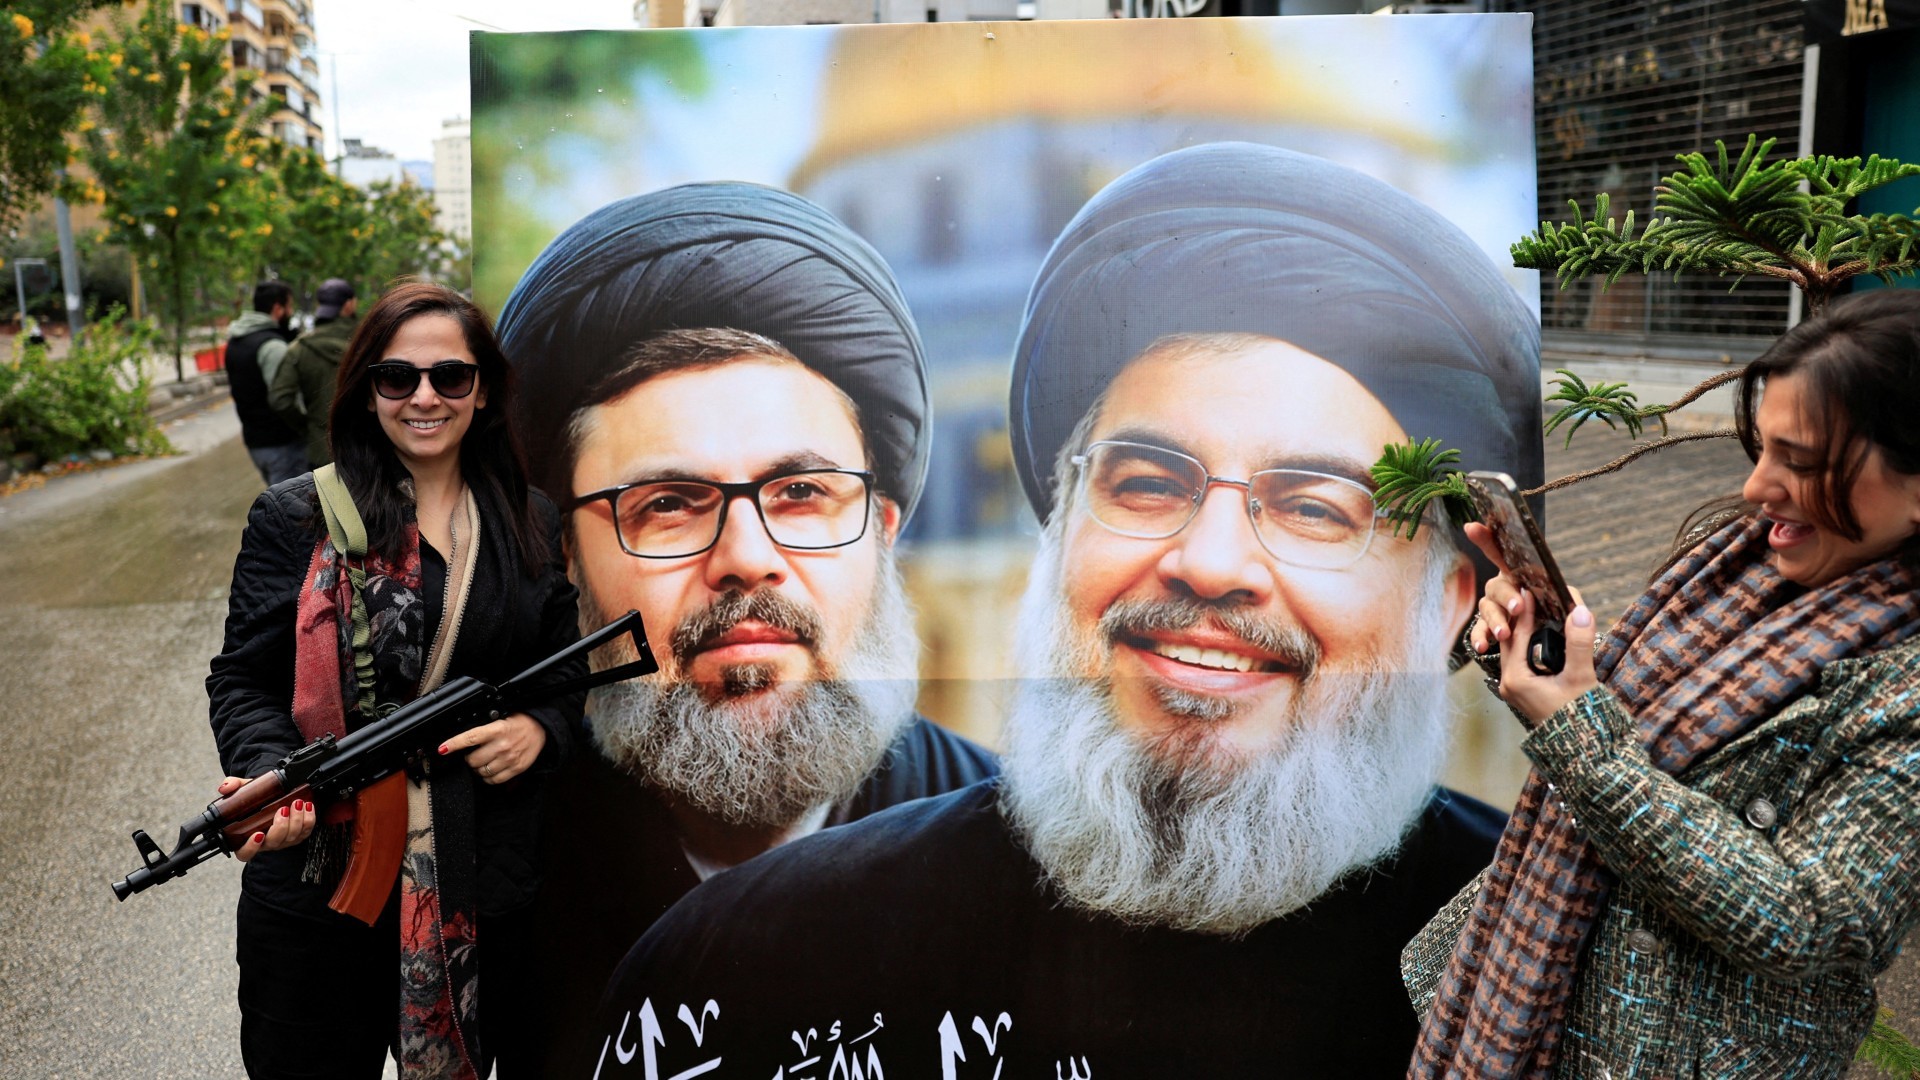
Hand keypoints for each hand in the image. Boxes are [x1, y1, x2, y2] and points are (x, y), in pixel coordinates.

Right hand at [217, 776, 316, 862]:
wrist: (273, 795)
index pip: (245, 853)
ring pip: (291, 837)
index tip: (257, 834)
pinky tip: (307, 806)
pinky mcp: (298, 835)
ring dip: (296, 820)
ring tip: (297, 803)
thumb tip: (225, 787)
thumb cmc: (256, 799)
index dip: (250, 847)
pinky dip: (309, 819)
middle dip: (280, 827)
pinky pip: (306, 831)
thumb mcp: (243, 791)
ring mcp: (282, 841)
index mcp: (246, 838)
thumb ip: (233, 787)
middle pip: (273, 843)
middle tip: (283, 810)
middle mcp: (265, 843)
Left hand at [440, 712, 546, 784]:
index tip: (442, 749)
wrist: (540, 729)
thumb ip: (483, 731)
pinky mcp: (516, 769)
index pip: (471, 738)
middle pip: (473, 760)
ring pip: (482, 771)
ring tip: (483, 762)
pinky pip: (494, 780)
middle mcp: (503, 745)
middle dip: (470, 758)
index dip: (454, 744)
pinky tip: (490, 770)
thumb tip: (463, 742)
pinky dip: (488, 777)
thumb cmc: (518, 723)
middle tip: (474, 754)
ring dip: (478, 768)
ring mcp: (509, 759)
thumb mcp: (500, 720)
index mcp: (497, 729)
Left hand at [1463, 522, 1601, 725]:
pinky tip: (1545, 632)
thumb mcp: (1581, 678)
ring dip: (1527, 630)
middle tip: (1534, 590)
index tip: (1533, 586)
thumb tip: (1579, 609)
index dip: (1527, 610)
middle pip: (1511, 640)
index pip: (1517, 635)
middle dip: (1523, 616)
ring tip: (1540, 607)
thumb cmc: (1581, 719)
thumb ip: (1578, 643)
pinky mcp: (1526, 693)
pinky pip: (1523, 660)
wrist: (1585, 754)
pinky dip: (1531, 644)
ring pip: (1516, 650)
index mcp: (1516, 680)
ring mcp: (1516, 690)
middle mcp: (1509, 684)